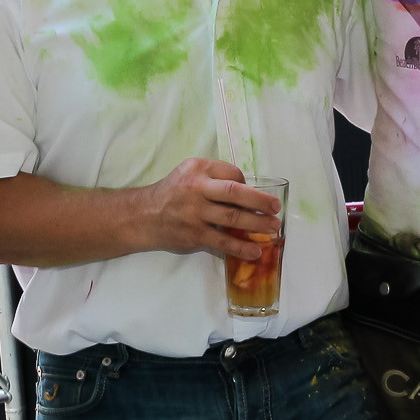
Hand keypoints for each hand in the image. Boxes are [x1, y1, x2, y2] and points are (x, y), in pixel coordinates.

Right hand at [134, 158, 281, 259]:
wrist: (143, 216)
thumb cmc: (172, 193)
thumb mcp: (189, 173)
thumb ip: (214, 177)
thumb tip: (247, 191)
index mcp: (198, 169)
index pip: (232, 174)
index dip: (248, 186)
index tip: (254, 196)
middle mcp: (196, 188)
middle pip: (235, 192)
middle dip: (260, 201)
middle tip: (276, 208)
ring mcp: (194, 213)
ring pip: (232, 218)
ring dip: (257, 224)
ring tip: (273, 228)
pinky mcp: (194, 234)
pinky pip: (222, 242)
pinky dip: (240, 247)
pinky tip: (254, 250)